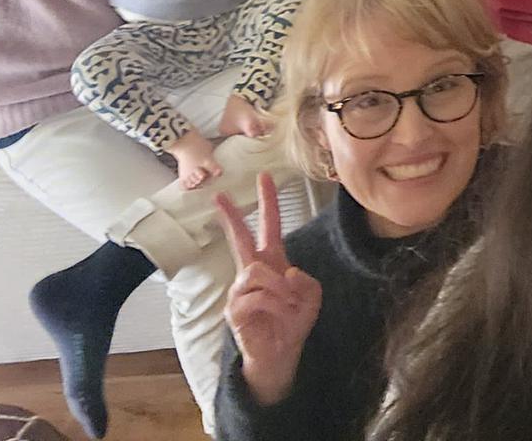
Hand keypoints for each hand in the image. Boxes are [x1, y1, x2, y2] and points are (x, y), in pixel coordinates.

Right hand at [217, 172, 321, 406]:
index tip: (265, 177)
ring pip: (257, 271)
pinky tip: (281, 314)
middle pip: (240, 238)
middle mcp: (253, 272)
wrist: (281, 354)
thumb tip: (286, 272)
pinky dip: (275, 304)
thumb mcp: (311, 297)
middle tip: (220, 194)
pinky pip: (256, 296)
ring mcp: (240, 290)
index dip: (269, 202)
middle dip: (232, 216)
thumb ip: (306, 281)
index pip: (269, 227)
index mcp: (273, 263)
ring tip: (289, 305)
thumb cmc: (292, 322)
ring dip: (279, 289)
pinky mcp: (234, 309)